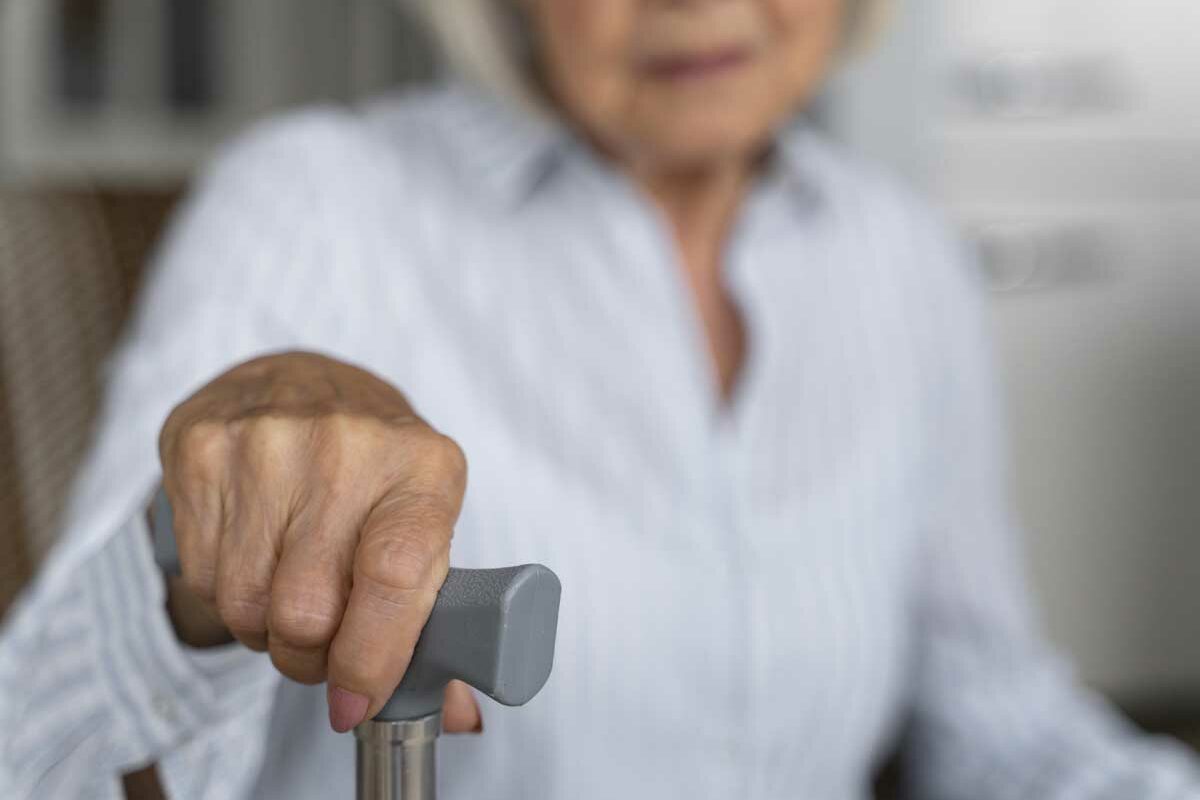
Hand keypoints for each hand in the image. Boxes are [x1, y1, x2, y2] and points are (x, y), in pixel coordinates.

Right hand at [157, 352, 479, 732]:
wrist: (300, 380)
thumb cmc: (375, 468)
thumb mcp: (425, 519)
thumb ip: (441, 617)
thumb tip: (456, 716)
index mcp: (423, 467)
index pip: (394, 575)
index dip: (371, 656)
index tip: (357, 700)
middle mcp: (345, 445)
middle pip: (307, 610)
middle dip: (312, 657)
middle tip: (323, 647)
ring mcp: (266, 440)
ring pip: (248, 605)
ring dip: (267, 631)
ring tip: (290, 594)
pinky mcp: (200, 446)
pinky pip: (202, 574)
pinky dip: (229, 591)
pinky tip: (254, 554)